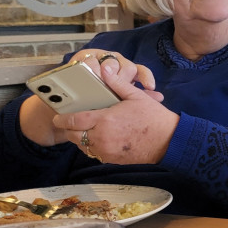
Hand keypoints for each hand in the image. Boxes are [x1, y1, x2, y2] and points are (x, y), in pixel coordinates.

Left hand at [50, 63, 177, 163]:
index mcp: (105, 120)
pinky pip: (94, 153)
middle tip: (68, 123)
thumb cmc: (153, 118)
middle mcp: (102, 138)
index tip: (59, 116)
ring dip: (80, 138)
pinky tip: (97, 139)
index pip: (74, 121)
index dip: (63, 119)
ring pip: (82, 146)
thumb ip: (117, 83)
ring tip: (83, 130)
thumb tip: (105, 69)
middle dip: (69, 129)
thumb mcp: (136, 96)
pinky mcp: (112, 159)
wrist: (168, 141)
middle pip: (74, 136)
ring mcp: (106, 150)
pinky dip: (91, 147)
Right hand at [89, 50, 158, 96]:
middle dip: (125, 77)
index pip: (141, 70)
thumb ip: (136, 95)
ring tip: (105, 79)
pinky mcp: (85, 57)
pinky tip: (92, 74)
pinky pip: (91, 60)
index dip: (147, 77)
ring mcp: (101, 57)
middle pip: (128, 66)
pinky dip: (93, 67)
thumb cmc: (99, 93)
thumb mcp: (118, 95)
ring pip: (112, 61)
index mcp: (127, 70)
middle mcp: (117, 62)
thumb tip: (159, 98)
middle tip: (119, 85)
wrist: (72, 92)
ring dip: (109, 70)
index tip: (150, 86)